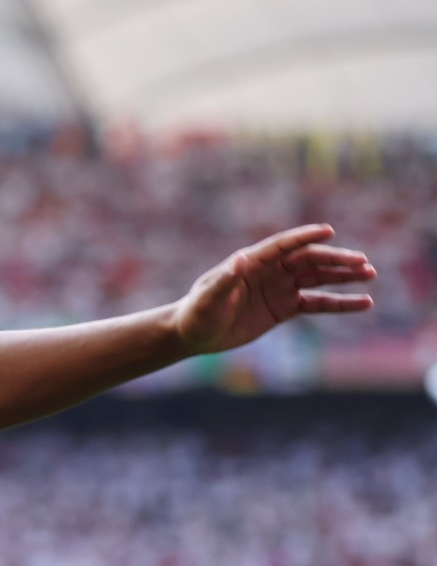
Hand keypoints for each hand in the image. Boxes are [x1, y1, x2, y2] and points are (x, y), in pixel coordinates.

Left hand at [173, 224, 374, 354]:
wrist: (193, 334)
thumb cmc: (197, 313)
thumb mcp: (209, 298)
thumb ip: (225, 280)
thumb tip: (241, 260)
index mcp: (251, 262)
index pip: (283, 246)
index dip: (305, 237)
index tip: (329, 231)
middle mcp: (269, 272)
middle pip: (308, 261)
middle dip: (336, 260)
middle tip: (363, 262)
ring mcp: (279, 289)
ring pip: (318, 279)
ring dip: (344, 276)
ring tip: (370, 275)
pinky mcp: (284, 309)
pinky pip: (318, 304)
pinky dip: (340, 303)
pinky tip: (364, 303)